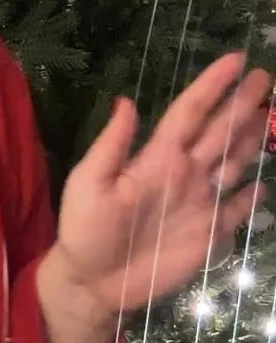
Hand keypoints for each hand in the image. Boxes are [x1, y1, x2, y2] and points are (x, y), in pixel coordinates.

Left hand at [53, 53, 270, 318]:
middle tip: (265, 77)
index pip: (190, 112)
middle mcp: (185, 172)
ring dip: (253, 138)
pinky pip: (236, 210)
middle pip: (220, 131)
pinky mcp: (209, 233)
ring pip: (234, 162)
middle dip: (243, 104)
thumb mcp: (90, 182)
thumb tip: (125, 100)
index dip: (212, 86)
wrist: (93, 282)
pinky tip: (265, 183)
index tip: (235, 60)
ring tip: (272, 113)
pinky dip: (252, 198)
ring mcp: (200, 202)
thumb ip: (111, 145)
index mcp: (157, 157)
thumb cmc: (85, 228)